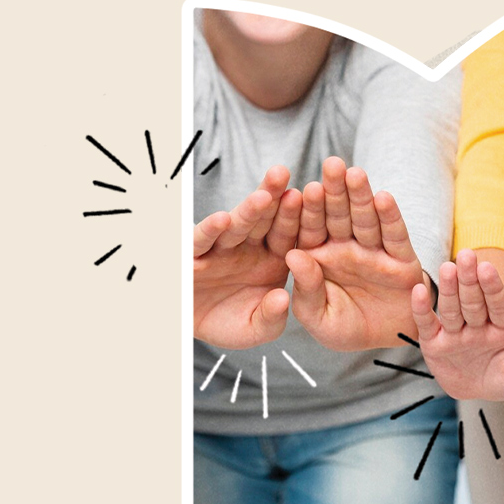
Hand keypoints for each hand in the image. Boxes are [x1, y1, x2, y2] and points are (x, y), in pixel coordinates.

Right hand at [193, 166, 301, 348]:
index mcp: (274, 258)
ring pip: (238, 225)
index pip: (289, 233)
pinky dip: (211, 231)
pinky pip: (203, 241)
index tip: (314, 196)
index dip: (299, 216)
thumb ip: (271, 317)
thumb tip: (281, 299)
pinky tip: (223, 219)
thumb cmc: (228, 323)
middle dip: (276, 198)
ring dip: (250, 209)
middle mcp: (249, 247)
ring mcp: (222, 248)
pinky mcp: (193, 254)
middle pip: (266, 220)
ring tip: (264, 195)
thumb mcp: (256, 328)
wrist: (189, 325)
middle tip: (287, 175)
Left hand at [284, 157, 427, 350]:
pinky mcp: (401, 258)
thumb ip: (305, 289)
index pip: (311, 227)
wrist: (386, 342)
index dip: (309, 209)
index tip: (303, 188)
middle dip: (336, 189)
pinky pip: (394, 235)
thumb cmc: (346, 328)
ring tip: (356, 174)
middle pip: (339, 214)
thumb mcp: (317, 317)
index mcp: (319, 256)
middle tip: (332, 163)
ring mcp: (373, 250)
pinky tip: (384, 198)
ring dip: (361, 196)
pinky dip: (390, 217)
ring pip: (365, 218)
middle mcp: (345, 247)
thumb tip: (294, 255)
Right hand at [411, 249, 503, 400]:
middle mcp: (478, 324)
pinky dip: (422, 309)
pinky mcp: (435, 344)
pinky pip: (428, 325)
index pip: (499, 304)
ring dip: (449, 288)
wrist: (480, 394)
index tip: (488, 268)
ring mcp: (456, 332)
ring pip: (452, 308)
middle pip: (474, 301)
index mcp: (503, 326)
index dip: (493, 287)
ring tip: (447, 267)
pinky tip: (420, 290)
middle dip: (470, 279)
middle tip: (467, 255)